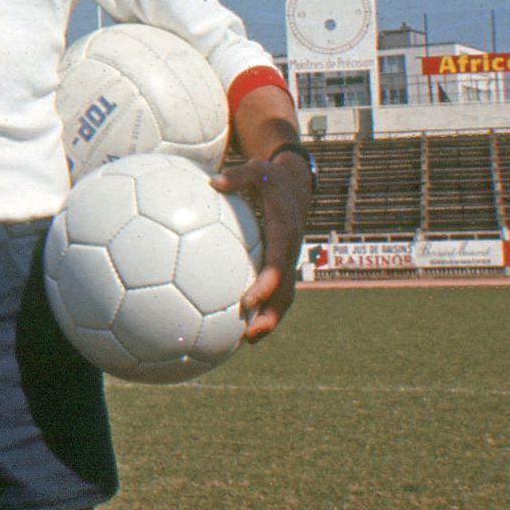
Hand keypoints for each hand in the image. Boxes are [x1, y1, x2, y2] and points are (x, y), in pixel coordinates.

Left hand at [211, 151, 311, 342]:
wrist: (295, 183)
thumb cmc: (269, 176)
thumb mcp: (256, 169)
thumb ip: (237, 176)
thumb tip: (213, 181)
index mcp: (284, 231)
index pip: (277, 264)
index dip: (266, 285)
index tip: (248, 301)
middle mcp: (290, 250)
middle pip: (286, 290)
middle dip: (271, 314)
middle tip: (250, 335)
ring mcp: (288, 259)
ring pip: (284, 296)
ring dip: (271, 318)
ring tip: (248, 340)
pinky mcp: (282, 263)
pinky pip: (277, 289)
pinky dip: (266, 307)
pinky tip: (245, 322)